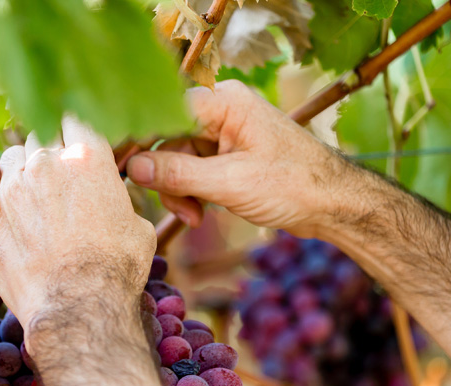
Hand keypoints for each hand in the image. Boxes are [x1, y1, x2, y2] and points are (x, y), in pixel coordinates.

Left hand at [0, 116, 156, 333]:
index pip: (76, 118)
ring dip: (23, 171)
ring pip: (13, 154)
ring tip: (34, 204)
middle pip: (44, 137)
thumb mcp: (137, 226)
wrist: (78, 306)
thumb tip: (113, 197)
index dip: (77, 134)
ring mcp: (14, 184)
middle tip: (61, 189)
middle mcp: (48, 161)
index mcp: (88, 157)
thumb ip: (118, 198)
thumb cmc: (115, 271)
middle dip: (53, 156)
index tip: (79, 151)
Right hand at [126, 79, 349, 235]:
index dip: (136, 141)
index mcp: (224, 102)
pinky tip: (202, 213)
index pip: (162, 113)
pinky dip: (193, 192)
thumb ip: (178, 174)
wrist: (335, 204)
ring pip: (177, 159)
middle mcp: (222, 110)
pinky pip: (193, 169)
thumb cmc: (294, 186)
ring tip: (196, 217)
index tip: (115, 166)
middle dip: (167, 177)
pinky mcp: (228, 154)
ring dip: (180, 191)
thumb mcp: (230, 183)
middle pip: (167, 139)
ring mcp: (224, 132)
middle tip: (177, 208)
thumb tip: (131, 168)